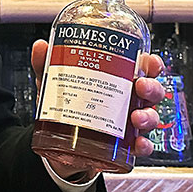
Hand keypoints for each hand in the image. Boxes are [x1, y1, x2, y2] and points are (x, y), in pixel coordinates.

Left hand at [30, 39, 164, 181]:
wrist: (57, 141)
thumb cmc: (66, 105)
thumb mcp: (55, 84)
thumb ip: (46, 65)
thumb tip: (40, 46)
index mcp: (118, 80)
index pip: (143, 68)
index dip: (152, 64)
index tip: (149, 61)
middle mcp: (129, 100)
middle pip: (152, 91)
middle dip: (152, 87)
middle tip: (140, 86)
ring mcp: (129, 123)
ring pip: (151, 117)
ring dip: (149, 116)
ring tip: (136, 117)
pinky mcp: (124, 146)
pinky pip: (142, 146)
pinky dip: (144, 145)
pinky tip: (137, 144)